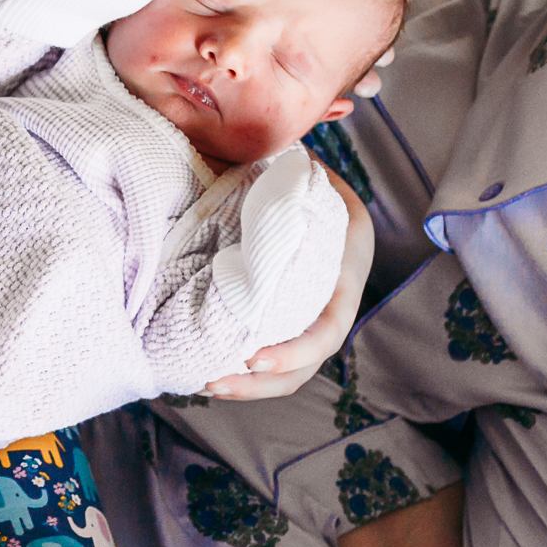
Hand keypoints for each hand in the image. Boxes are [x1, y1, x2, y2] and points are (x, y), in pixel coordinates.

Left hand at [203, 167, 372, 399]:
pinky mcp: (284, 318)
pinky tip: (204, 371)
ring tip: (201, 385)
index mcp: (344, 271)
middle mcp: (332, 300)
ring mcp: (309, 313)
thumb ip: (295, 177)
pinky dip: (241, 368)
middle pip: (306, 363)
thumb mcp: (306, 174)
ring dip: (247, 385)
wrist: (304, 187)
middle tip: (211, 382)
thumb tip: (282, 161)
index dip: (295, 349)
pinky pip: (269, 351)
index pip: (329, 328)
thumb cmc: (303, 178)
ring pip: (288, 370)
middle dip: (260, 383)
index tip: (252, 357)